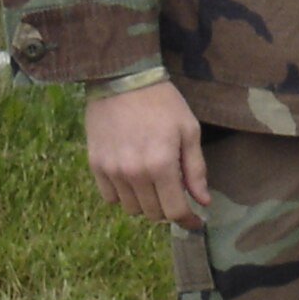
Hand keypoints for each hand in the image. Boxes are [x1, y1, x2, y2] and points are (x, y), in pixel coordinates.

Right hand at [85, 79, 210, 229]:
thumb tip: (202, 201)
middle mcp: (134, 173)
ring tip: (153, 181)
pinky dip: (124, 194)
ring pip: (131, 209)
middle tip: (175, 191)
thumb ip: (195, 169)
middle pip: (153, 213)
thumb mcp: (188, 130)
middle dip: (168, 208)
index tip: (196, 220)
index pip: (174, 211)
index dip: (188, 220)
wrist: (122, 78)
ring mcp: (112, 171)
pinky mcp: (95, 165)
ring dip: (146, 202)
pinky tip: (132, 177)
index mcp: (161, 164)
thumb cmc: (163, 102)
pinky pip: (110, 198)